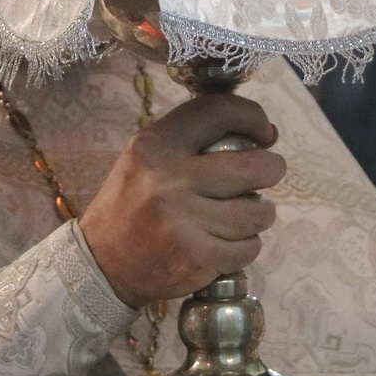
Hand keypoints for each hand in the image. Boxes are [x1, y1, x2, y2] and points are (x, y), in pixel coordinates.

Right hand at [79, 94, 284, 306]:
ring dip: (260, 213)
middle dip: (272, 168)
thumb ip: (194, 139)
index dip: (252, 116)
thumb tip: (265, 134)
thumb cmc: (132, 201)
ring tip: (244, 213)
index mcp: (155, 145)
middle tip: (268, 173)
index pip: (218, 112)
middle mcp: (169, 180)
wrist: (103, 263)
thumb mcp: (147, 156)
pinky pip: (249, 247)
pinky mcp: (197, 258)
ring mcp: (184, 222)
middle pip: (252, 167)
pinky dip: (246, 245)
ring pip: (257, 212)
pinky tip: (228, 241)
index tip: (264, 132)